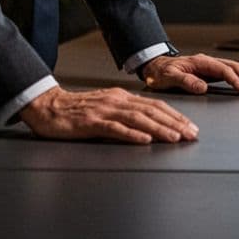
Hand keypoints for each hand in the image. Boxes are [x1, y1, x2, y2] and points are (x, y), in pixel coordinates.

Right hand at [19, 86, 198, 143]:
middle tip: (191, 134)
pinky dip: (131, 135)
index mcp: (120, 97)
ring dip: (159, 129)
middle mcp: (115, 100)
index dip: (174, 115)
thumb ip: (124, 114)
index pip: (154, 105)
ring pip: (138, 119)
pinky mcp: (90, 122)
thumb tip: (148, 126)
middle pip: (151, 111)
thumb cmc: (74, 111)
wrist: (46, 106)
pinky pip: (114, 128)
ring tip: (174, 138)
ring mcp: (104, 111)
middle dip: (174, 123)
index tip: (190, 126)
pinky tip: (144, 141)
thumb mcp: (104, 107)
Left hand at [141, 53, 238, 95]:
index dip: (235, 80)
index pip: (224, 70)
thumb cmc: (160, 72)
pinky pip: (229, 73)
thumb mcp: (169, 78)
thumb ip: (185, 82)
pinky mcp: (209, 72)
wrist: (155, 67)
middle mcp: (207, 62)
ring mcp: (209, 67)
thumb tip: (203, 86)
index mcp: (200, 62)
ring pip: (234, 69)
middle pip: (234, 67)